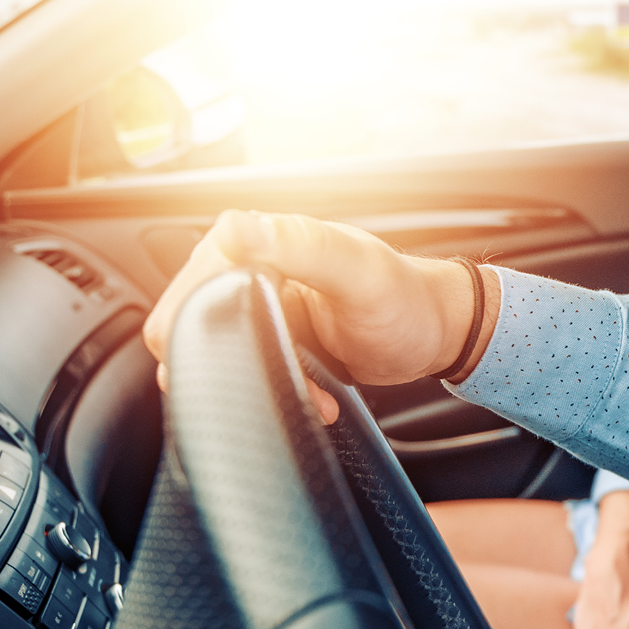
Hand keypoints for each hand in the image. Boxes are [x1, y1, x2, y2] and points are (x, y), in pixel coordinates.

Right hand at [142, 210, 484, 421]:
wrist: (438, 332)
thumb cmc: (406, 299)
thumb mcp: (357, 273)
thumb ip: (299, 247)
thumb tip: (233, 228)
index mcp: (256, 241)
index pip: (190, 292)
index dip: (205, 335)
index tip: (246, 362)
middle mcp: (246, 269)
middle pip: (195, 331)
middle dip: (237, 368)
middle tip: (291, 382)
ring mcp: (256, 306)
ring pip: (221, 358)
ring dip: (261, 385)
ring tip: (314, 394)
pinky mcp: (270, 338)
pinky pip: (249, 372)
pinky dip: (278, 392)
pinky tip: (316, 399)